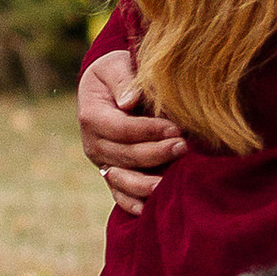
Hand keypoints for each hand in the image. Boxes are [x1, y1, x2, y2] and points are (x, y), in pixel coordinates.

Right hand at [79, 44, 185, 217]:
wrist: (105, 89)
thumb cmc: (116, 73)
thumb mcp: (114, 65)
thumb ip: (123, 79)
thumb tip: (130, 101)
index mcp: (91, 116)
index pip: (122, 129)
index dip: (148, 131)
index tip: (175, 129)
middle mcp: (93, 144)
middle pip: (126, 156)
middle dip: (157, 153)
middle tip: (185, 147)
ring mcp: (102, 163)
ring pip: (123, 180)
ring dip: (148, 183)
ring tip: (172, 181)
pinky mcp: (111, 174)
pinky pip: (119, 195)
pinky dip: (134, 204)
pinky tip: (152, 210)